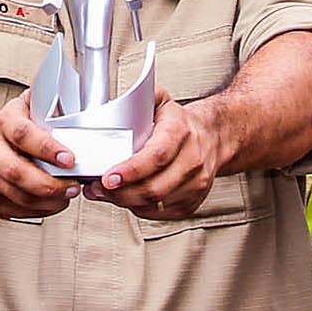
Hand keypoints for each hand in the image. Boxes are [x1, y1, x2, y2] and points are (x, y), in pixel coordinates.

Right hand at [0, 97, 79, 220]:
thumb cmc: (7, 128)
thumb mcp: (26, 107)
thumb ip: (48, 105)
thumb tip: (74, 103)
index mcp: (3, 123)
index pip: (22, 135)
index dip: (47, 148)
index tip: (69, 159)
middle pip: (17, 172)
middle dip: (49, 184)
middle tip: (72, 186)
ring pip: (18, 196)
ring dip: (48, 201)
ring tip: (65, 195)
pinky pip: (16, 210)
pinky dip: (38, 210)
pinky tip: (50, 202)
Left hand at [93, 90, 222, 219]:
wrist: (213, 137)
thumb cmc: (181, 122)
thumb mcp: (161, 101)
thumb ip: (138, 98)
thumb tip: (115, 104)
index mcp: (180, 132)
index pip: (156, 156)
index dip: (131, 170)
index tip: (108, 177)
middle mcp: (192, 160)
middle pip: (154, 187)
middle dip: (120, 192)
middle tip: (98, 187)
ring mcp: (195, 183)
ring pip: (155, 203)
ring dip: (126, 202)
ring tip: (107, 192)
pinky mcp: (192, 201)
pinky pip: (160, 213)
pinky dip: (139, 208)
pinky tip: (128, 197)